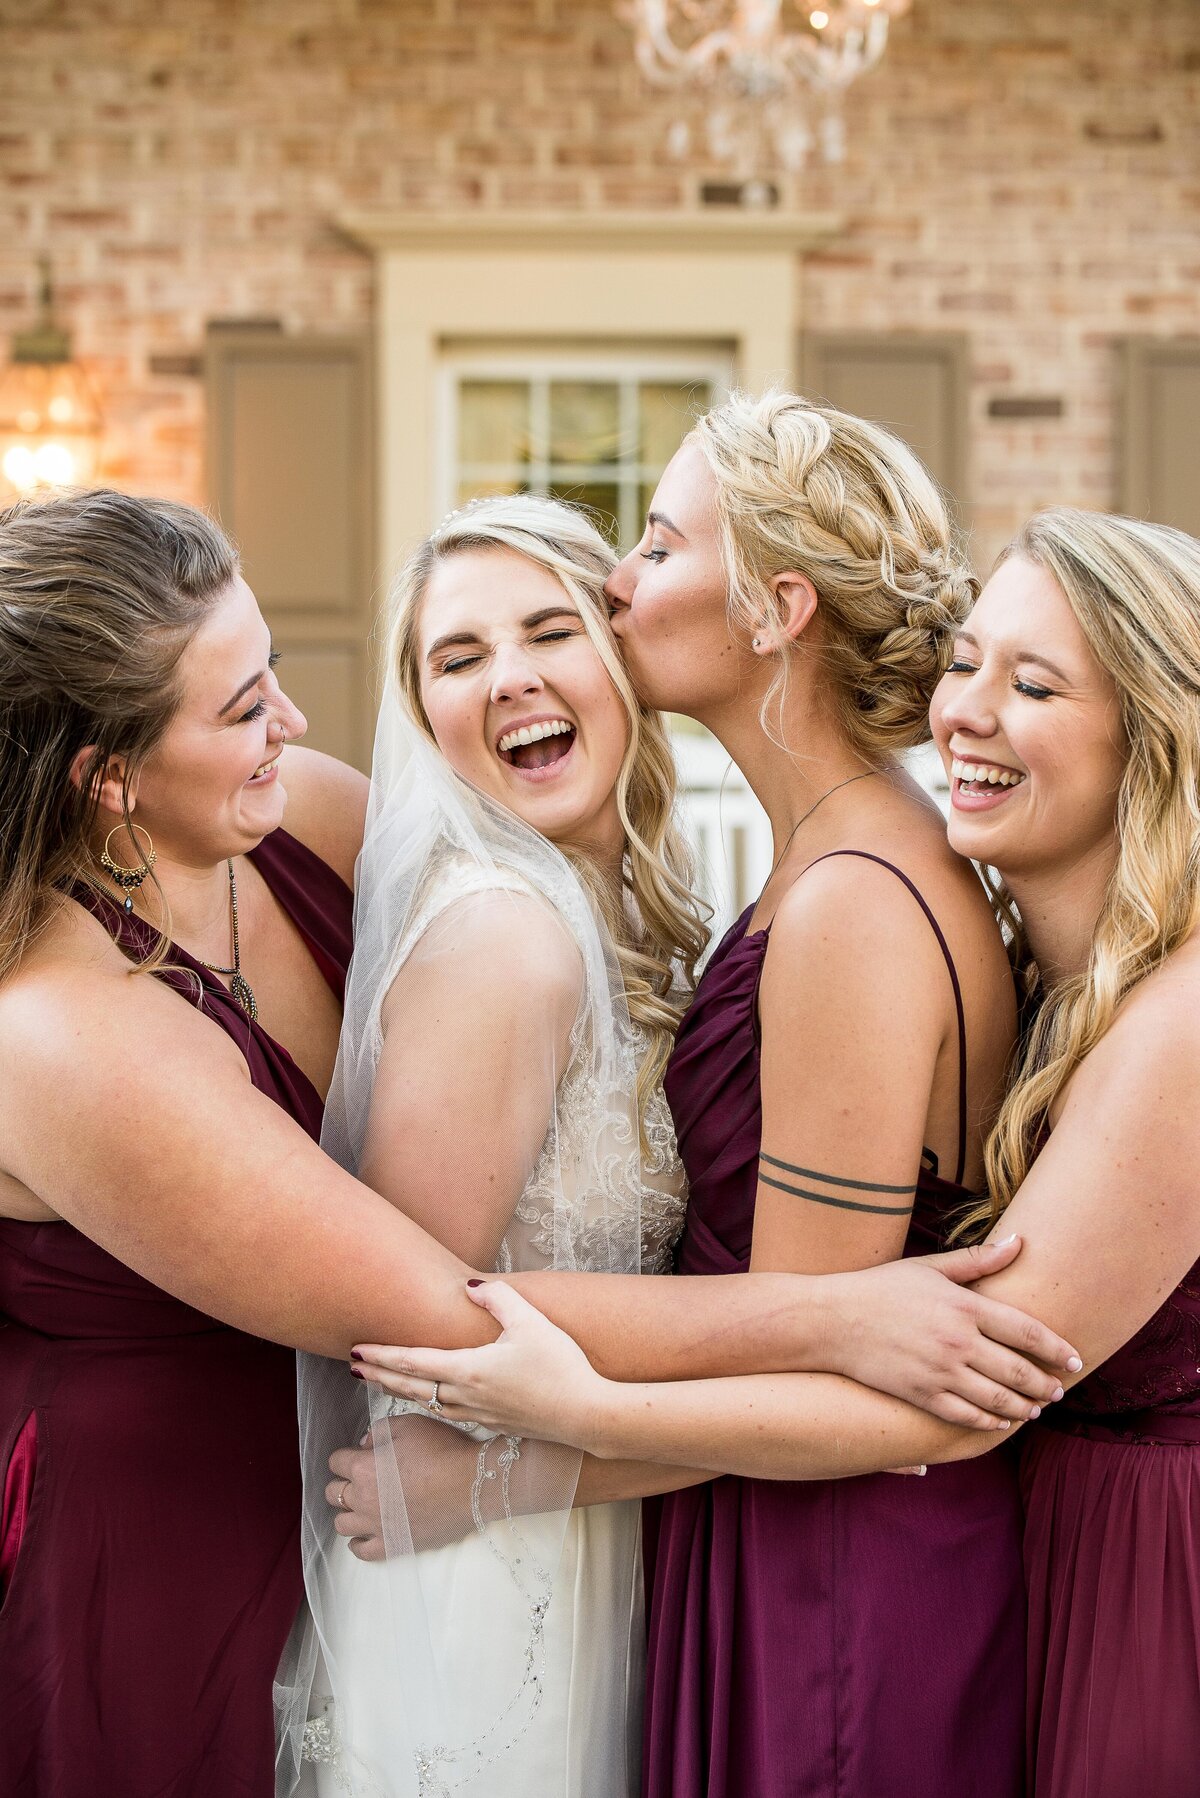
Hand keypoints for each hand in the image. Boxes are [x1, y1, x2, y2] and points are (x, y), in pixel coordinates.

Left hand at [326, 1412, 501, 1559]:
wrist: (471, 1484)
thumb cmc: (442, 1450)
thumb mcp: (410, 1425)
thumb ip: (380, 1431)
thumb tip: (365, 1444)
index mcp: (364, 1467)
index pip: (336, 1462)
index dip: (346, 1455)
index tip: (358, 1455)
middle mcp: (363, 1499)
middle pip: (333, 1493)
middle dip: (342, 1482)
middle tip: (359, 1478)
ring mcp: (376, 1525)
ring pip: (342, 1524)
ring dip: (347, 1512)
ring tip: (362, 1505)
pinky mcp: (393, 1545)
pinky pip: (362, 1551)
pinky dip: (357, 1543)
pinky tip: (363, 1534)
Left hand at [351, 1282, 605, 1450]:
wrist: (586, 1416)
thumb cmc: (561, 1368)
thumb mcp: (531, 1323)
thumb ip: (498, 1299)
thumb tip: (470, 1285)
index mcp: (469, 1371)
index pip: (413, 1362)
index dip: (382, 1355)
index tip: (356, 1350)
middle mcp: (465, 1397)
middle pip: (410, 1386)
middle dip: (379, 1376)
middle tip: (352, 1368)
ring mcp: (478, 1415)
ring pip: (426, 1402)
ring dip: (398, 1391)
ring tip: (380, 1383)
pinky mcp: (493, 1424)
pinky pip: (446, 1412)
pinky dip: (426, 1403)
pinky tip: (429, 1400)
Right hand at [824, 1234, 1080, 1428]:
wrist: (832, 1320)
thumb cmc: (881, 1288)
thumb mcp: (930, 1268)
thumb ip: (978, 1260)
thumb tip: (1021, 1241)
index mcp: (964, 1306)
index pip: (1027, 1331)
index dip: (1057, 1348)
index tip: (1076, 1360)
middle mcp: (957, 1341)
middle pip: (1019, 1370)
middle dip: (1045, 1383)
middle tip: (1059, 1390)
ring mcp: (939, 1371)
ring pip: (998, 1398)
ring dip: (1024, 1407)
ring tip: (1035, 1409)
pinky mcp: (921, 1394)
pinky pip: (965, 1415)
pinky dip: (988, 1421)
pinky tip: (998, 1421)